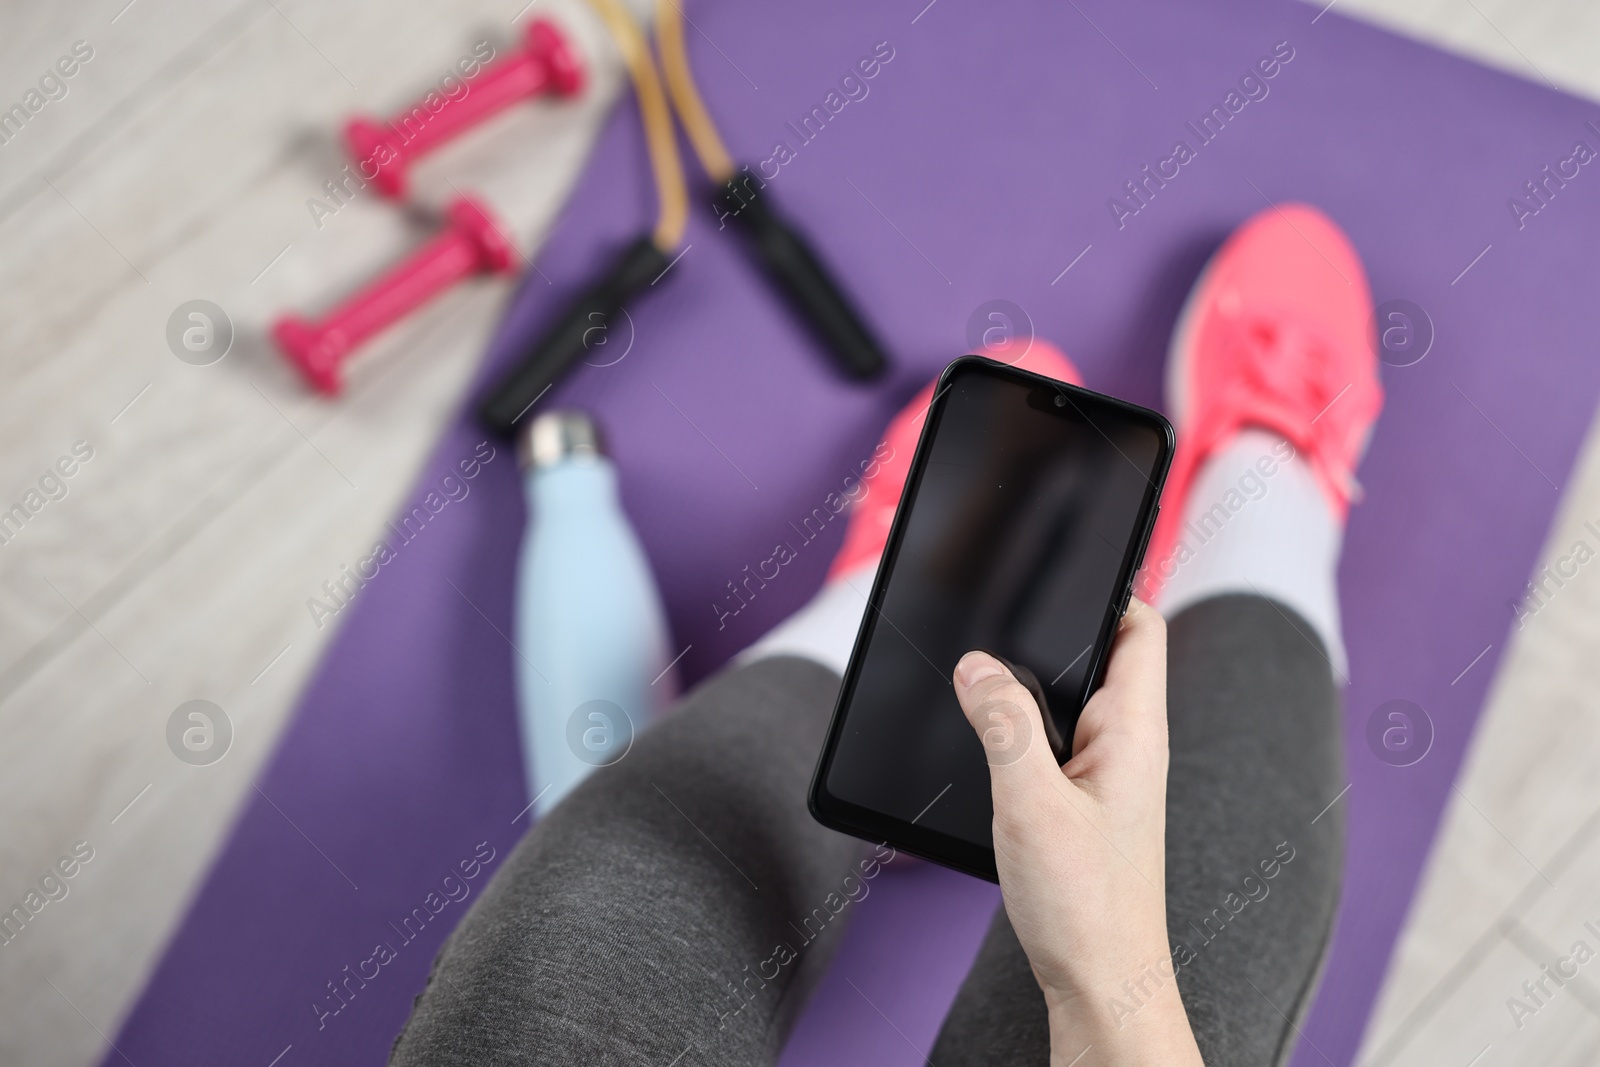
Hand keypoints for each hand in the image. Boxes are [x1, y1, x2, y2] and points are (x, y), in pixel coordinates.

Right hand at [952, 599, 1201, 1065]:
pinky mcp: (1084, 804)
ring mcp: (1108, 776)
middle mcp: (1128, 747)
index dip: (1109, 586)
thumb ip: (1002, 724)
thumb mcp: (1030, 802)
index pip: (1141, 627)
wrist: (1101, 984)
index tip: (1062, 561)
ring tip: (982, 673)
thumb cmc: (1084, 905)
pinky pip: (1055, 741)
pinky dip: (1021, 726)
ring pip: (1073, 700)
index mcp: (1134, 732)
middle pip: (1103, 655)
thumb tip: (976, 664)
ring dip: (1032, 682)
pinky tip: (985, 740)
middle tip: (999, 611)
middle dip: (1054, 628)